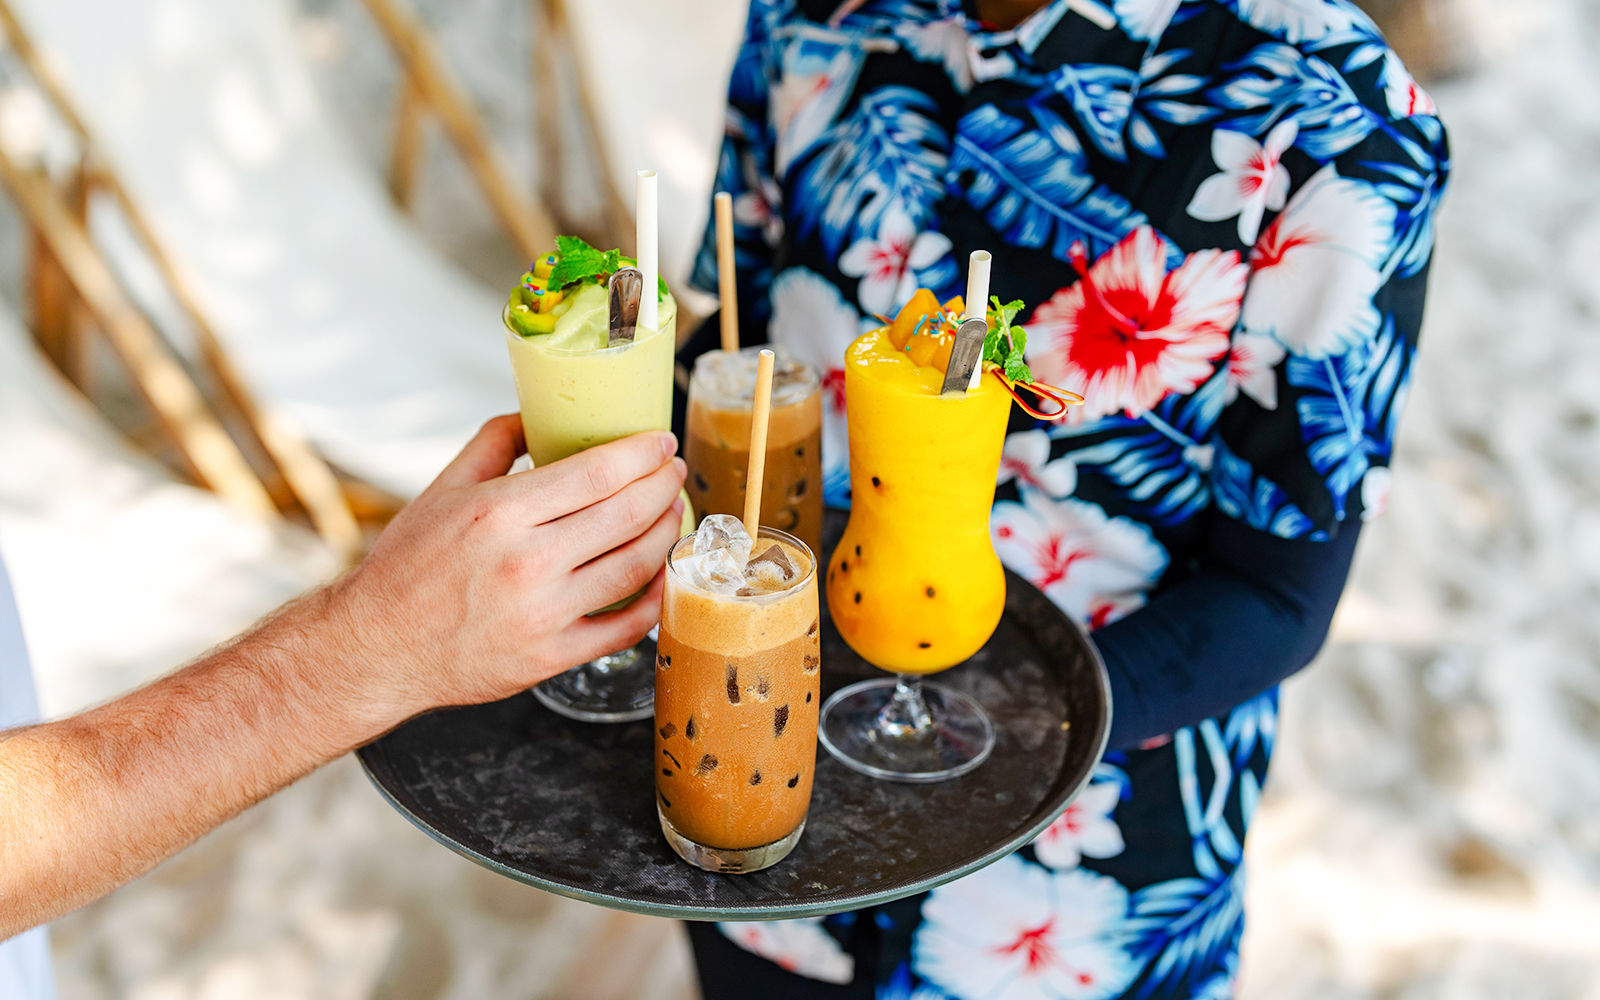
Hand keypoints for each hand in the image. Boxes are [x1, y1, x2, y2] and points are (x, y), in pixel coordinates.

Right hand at [324, 414, 686, 726]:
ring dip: (666, 534)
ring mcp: (543, 614)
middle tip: (673, 472)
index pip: (596, 472)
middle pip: (626, 515)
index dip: (641, 454)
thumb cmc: (408, 567)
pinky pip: (625, 626)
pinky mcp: (552, 657)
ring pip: (635, 566)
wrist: (376, 648)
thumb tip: (538, 413)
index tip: (661, 442)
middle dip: (663, 486)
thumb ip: (494, 443)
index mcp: (500, 513)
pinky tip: (659, 573)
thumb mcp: (443, 489)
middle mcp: (527, 562)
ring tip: (673, 512)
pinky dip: (654, 597)